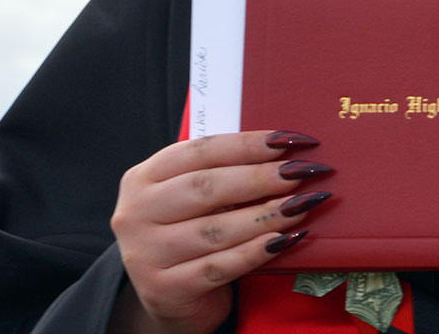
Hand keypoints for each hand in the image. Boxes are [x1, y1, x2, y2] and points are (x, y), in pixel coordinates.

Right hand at [107, 130, 334, 333]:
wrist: (170, 297)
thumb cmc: (189, 233)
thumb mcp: (191, 198)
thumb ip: (222, 172)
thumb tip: (284, 150)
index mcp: (143, 178)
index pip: (199, 151)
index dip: (247, 144)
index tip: (288, 140)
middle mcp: (136, 213)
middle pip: (205, 187)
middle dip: (260, 177)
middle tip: (300, 172)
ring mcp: (146, 254)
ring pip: (215, 229)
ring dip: (265, 215)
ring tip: (302, 205)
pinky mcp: (166, 290)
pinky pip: (219, 266)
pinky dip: (255, 251)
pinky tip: (284, 241)